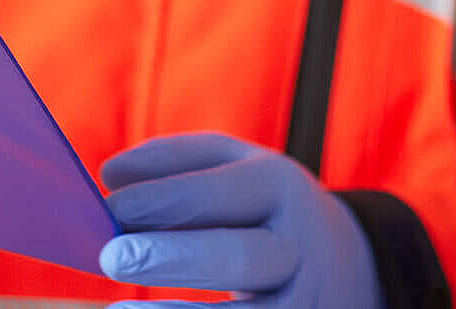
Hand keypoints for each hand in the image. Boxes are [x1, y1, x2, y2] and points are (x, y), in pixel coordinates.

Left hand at [97, 133, 380, 308]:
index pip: (221, 192)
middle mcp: (297, 248)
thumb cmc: (263, 209)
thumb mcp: (234, 167)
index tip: (111, 207)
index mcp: (281, 188)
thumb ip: (174, 161)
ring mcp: (303, 302)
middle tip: (111, 258)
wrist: (345, 264)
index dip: (163, 199)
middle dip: (171, 257)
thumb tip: (110, 176)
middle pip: (238, 257)